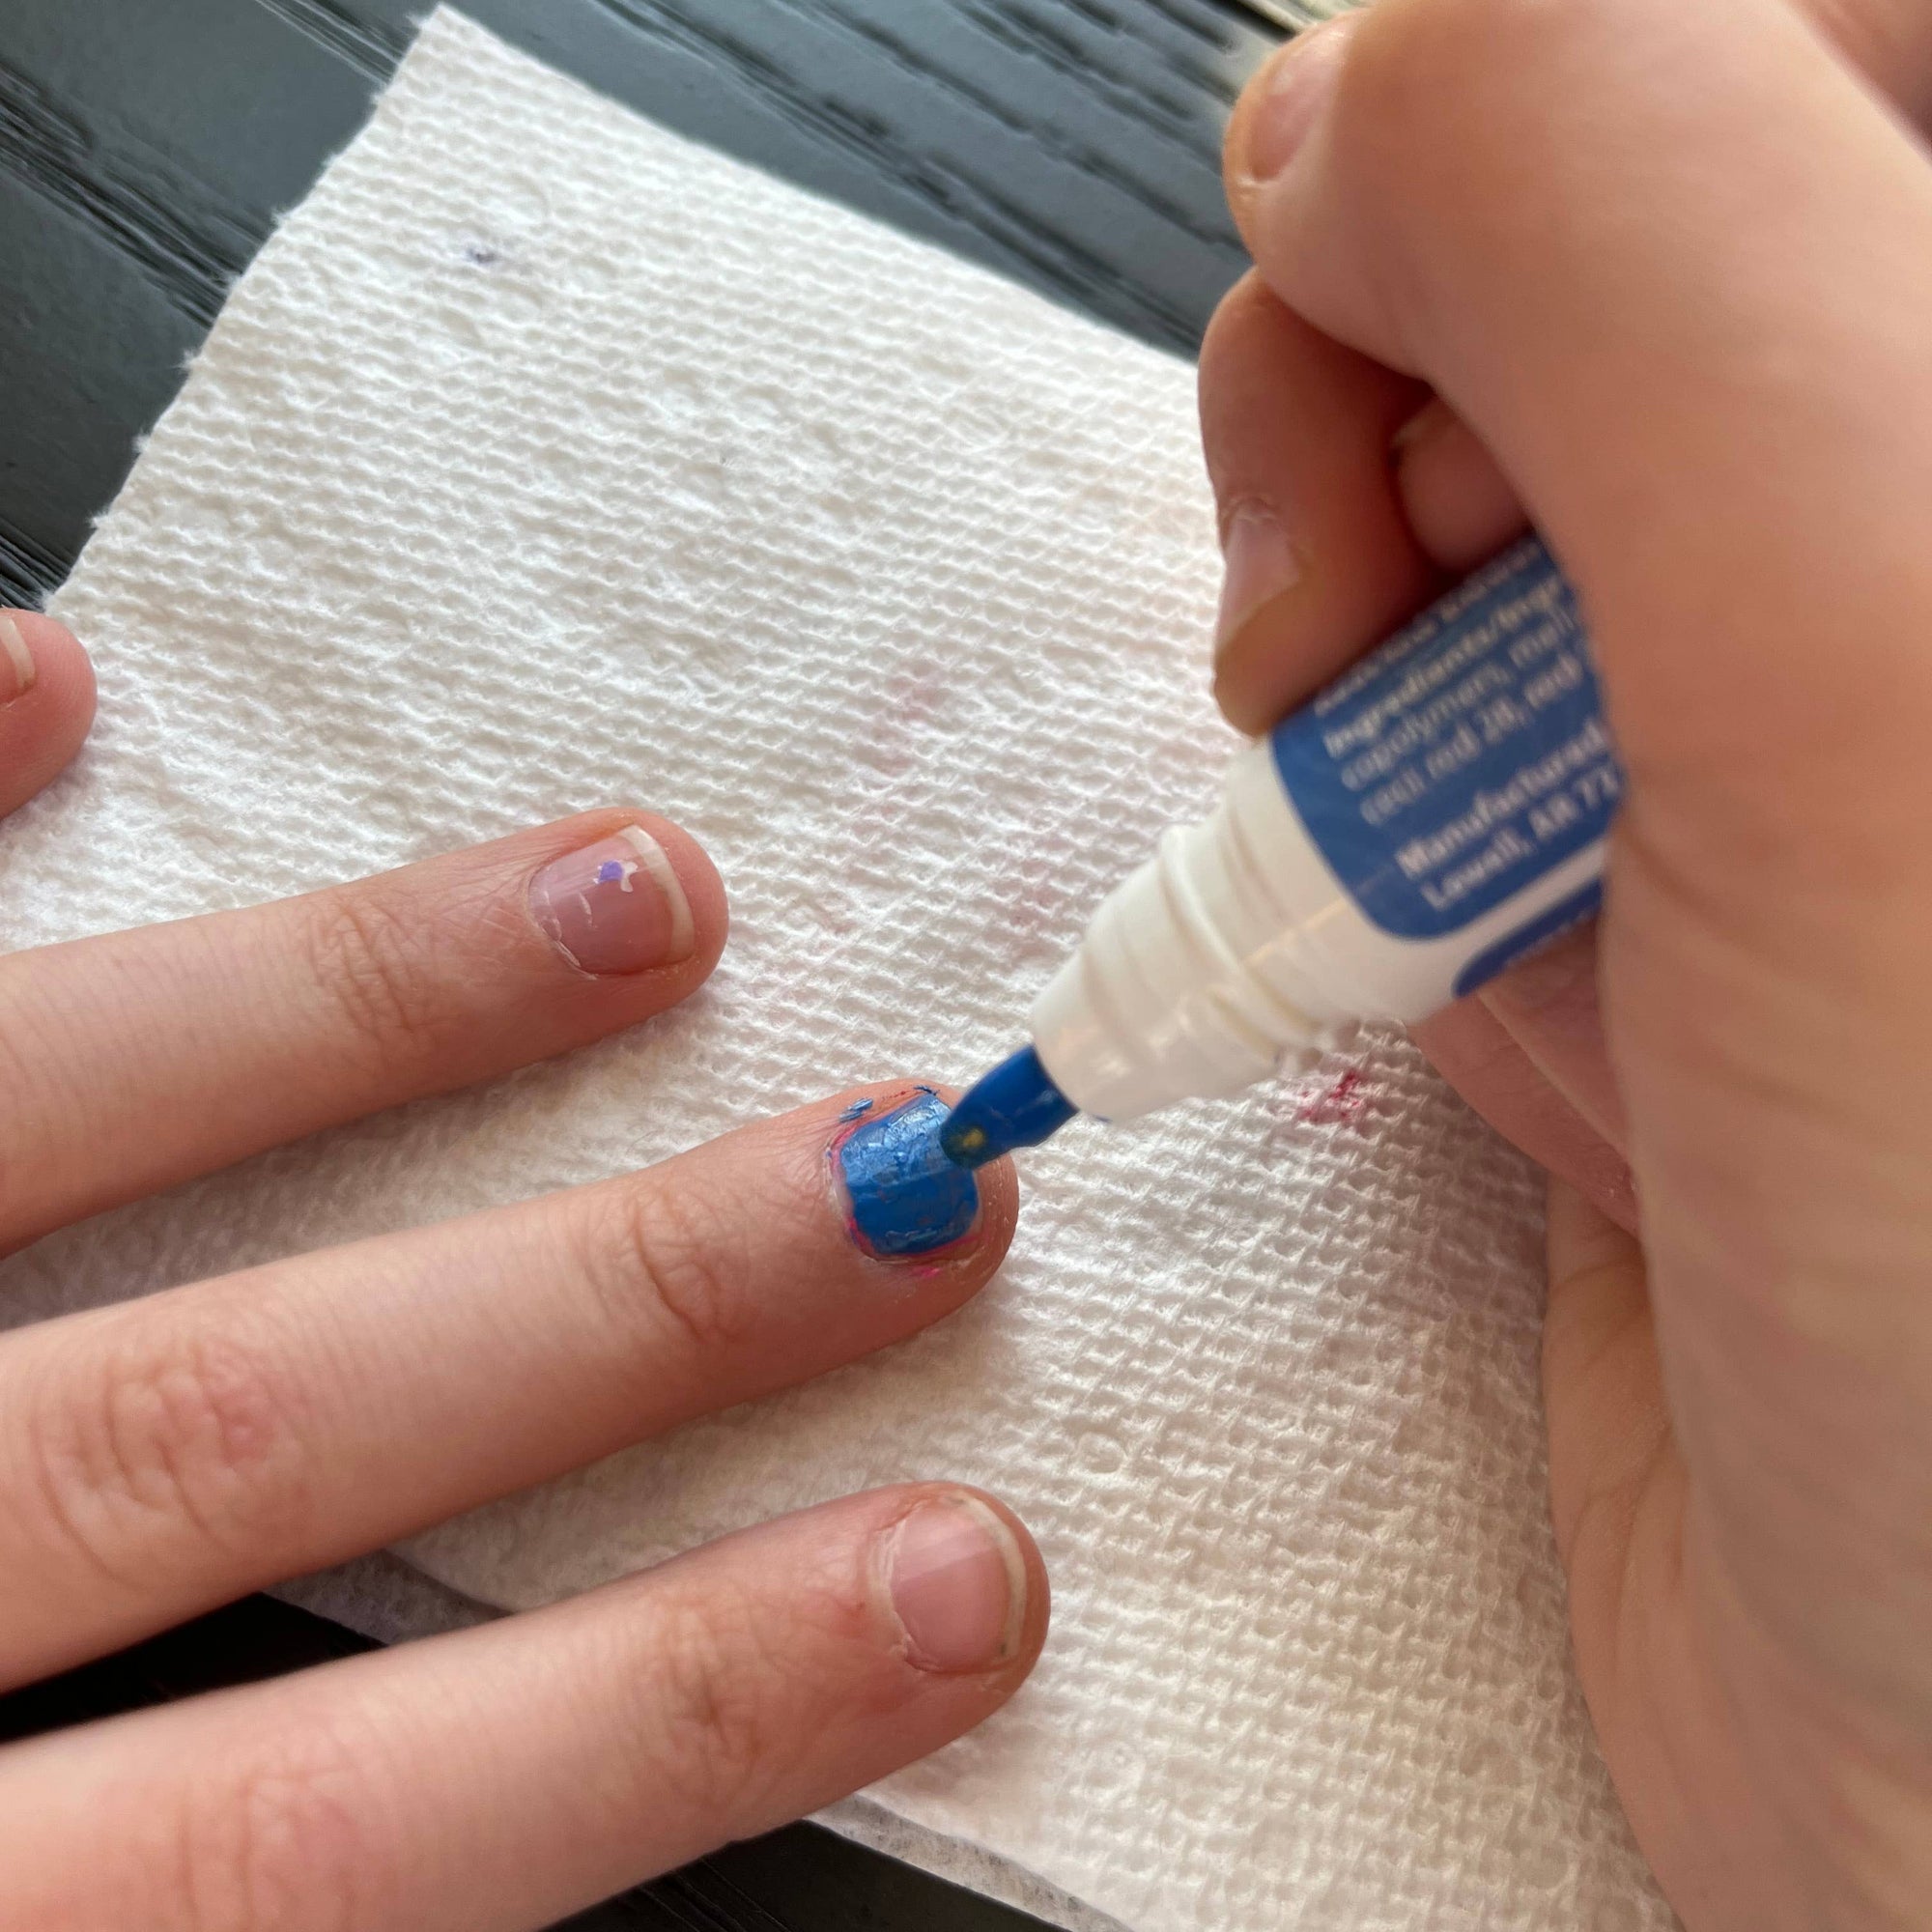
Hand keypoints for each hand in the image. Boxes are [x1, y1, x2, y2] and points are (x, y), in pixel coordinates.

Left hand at [0, 609, 1043, 1930]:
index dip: (656, 1711)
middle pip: (225, 1431)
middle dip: (609, 1308)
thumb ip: (207, 1928)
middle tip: (900, 1185)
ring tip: (640, 898)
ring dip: (350, 1006)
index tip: (947, 1585)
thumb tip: (486, 1824)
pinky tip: (57, 677)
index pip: (319, 1832)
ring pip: (24, 1124)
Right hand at [1203, 2, 1931, 1923]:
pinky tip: (1526, 1014)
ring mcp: (1817, 700)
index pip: (1798, 13)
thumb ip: (1625, 213)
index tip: (1445, 276)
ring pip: (1469, 499)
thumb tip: (1346, 95)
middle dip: (1416, 402)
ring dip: (1393, 685)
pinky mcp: (1673, 872)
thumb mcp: (1891, 657)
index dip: (1576, 94)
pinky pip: (1435, 750)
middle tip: (1394, 610)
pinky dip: (1407, 863)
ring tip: (1496, 889)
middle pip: (1592, 219)